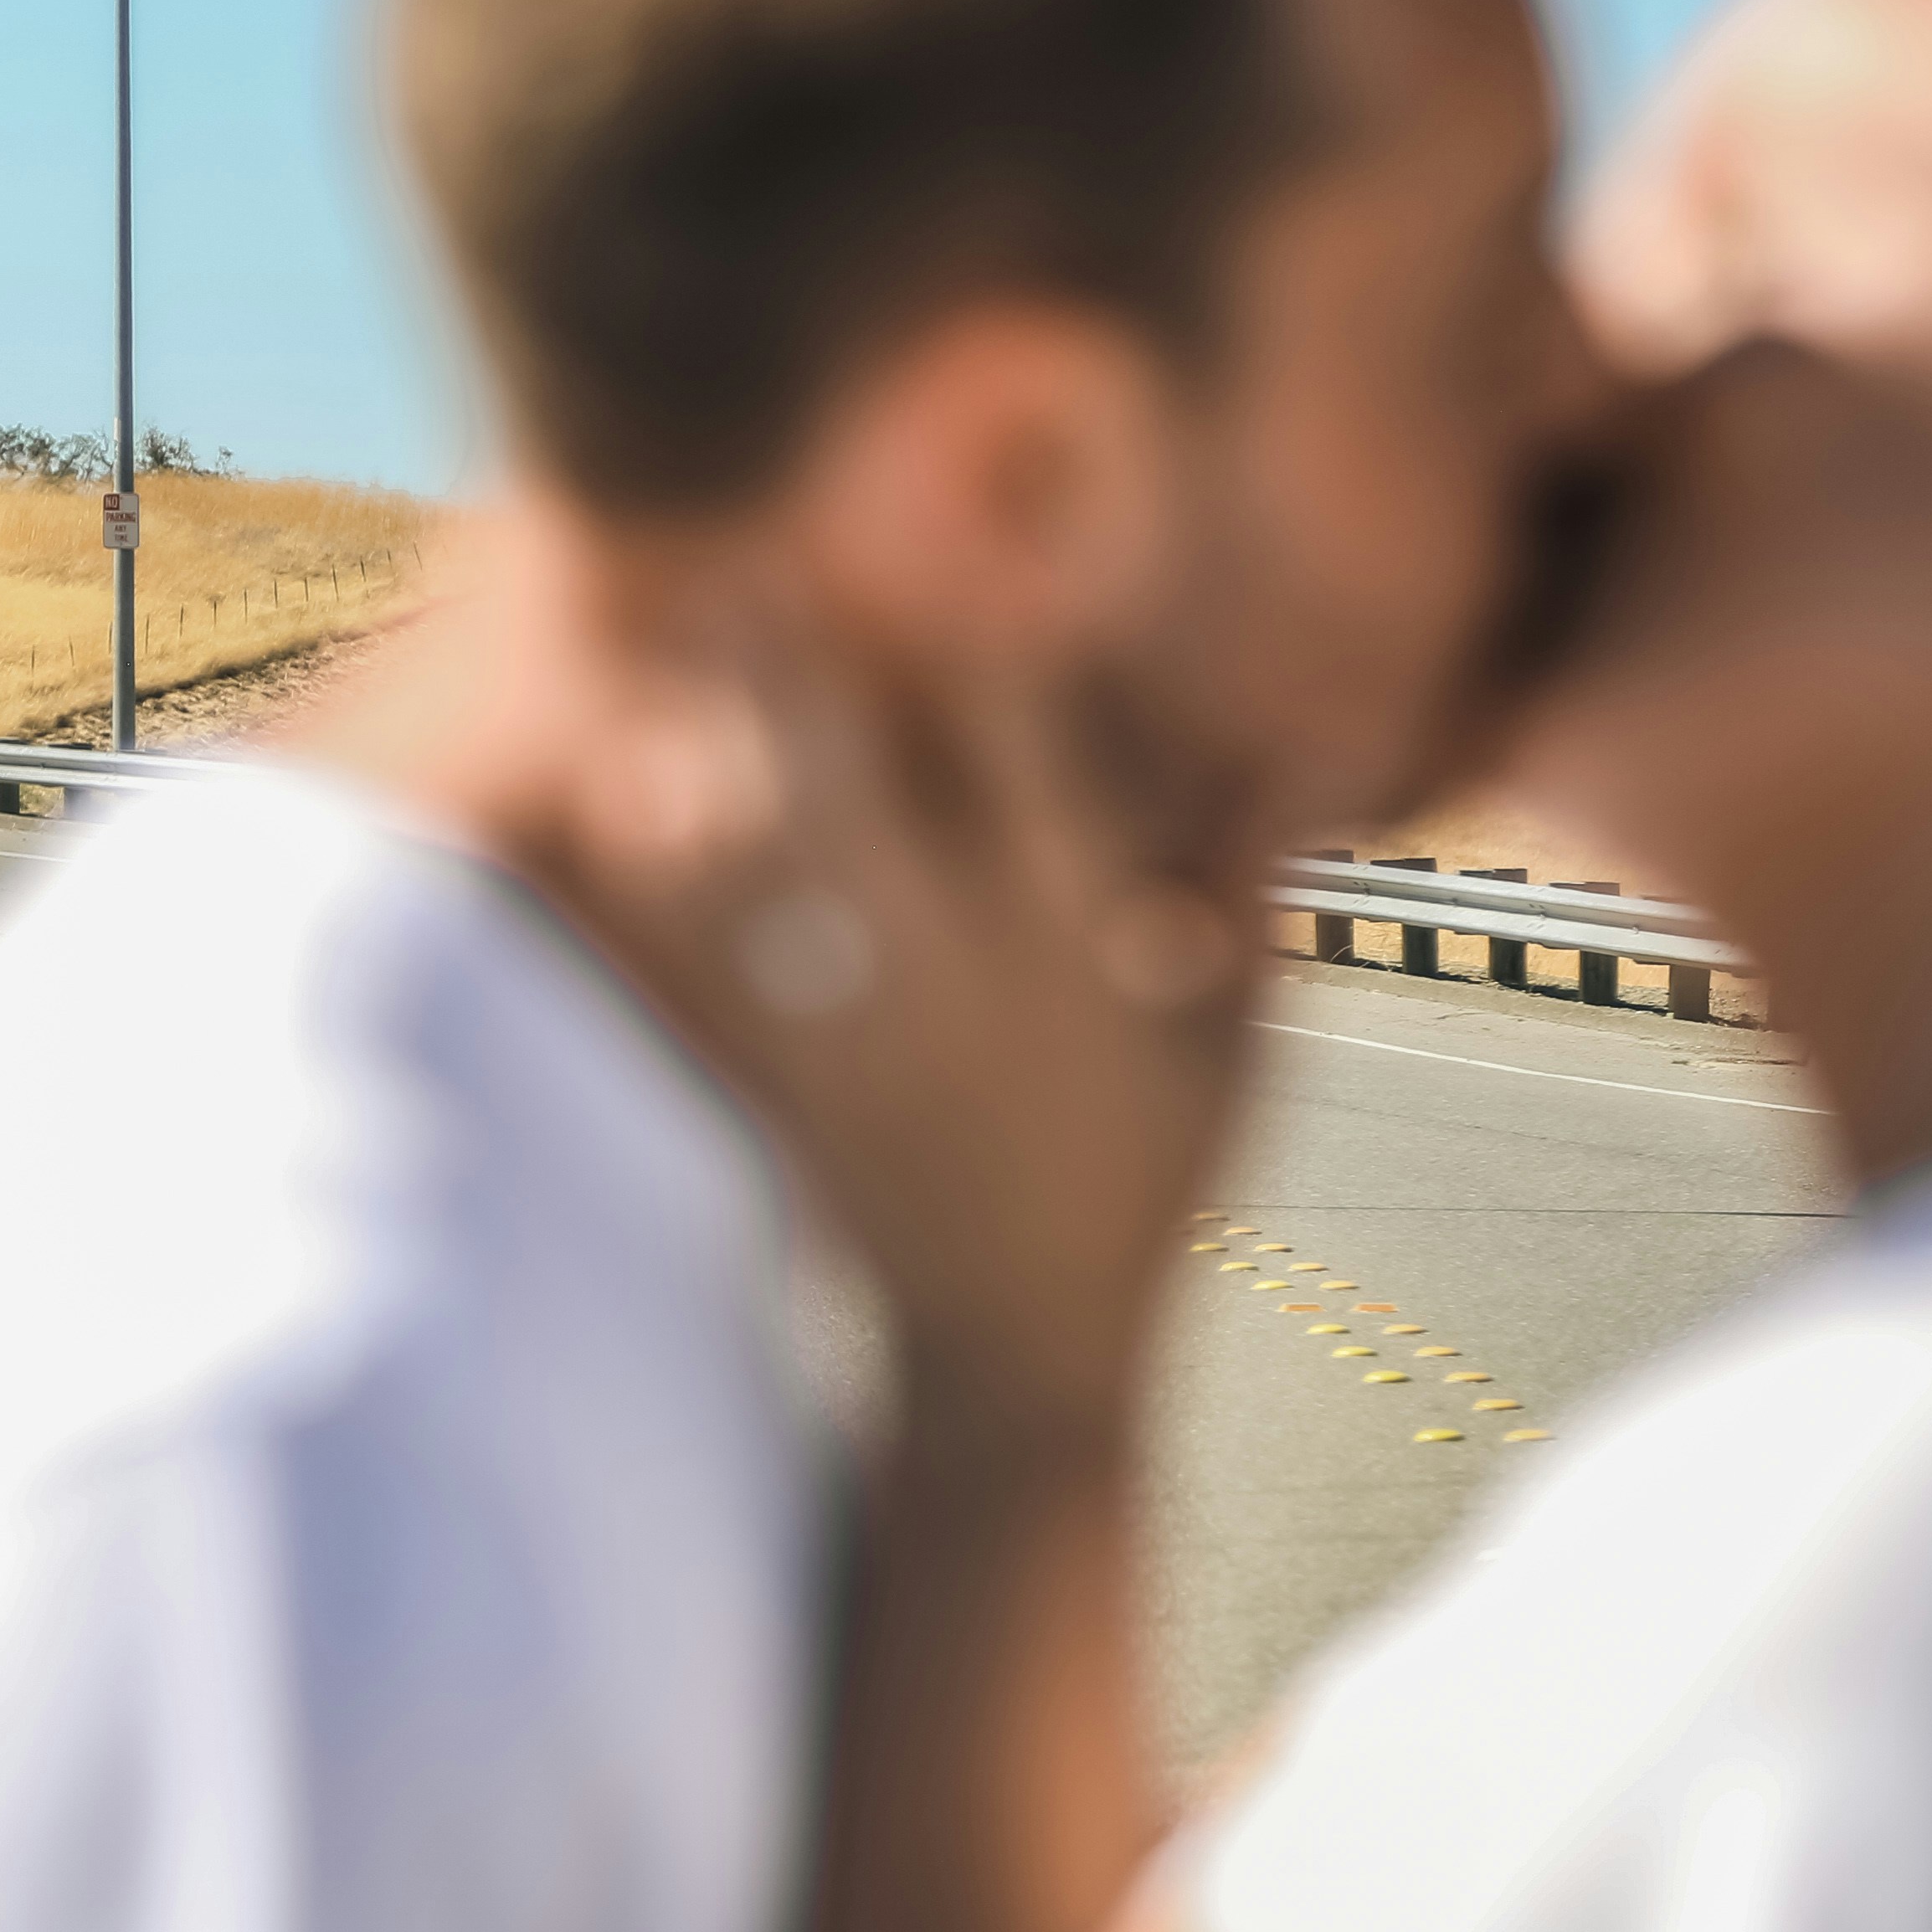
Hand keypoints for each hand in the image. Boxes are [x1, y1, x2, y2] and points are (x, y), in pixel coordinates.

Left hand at [566, 596, 1262, 1425]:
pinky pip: (691, 965)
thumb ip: (1262, 906)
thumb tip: (1313, 755)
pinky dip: (650, 879)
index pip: (1016, 756)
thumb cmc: (1146, 1193)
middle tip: (743, 568)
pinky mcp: (775, 1092)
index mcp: (1068, 950)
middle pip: (845, 785)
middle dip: (792, 670)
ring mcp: (847, 1036)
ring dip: (700, 755)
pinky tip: (619, 799)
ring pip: (745, 865)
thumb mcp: (1238, 1058)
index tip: (951, 581)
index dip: (977, 652)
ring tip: (660, 657)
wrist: (1024, 1363)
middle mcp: (950, 977)